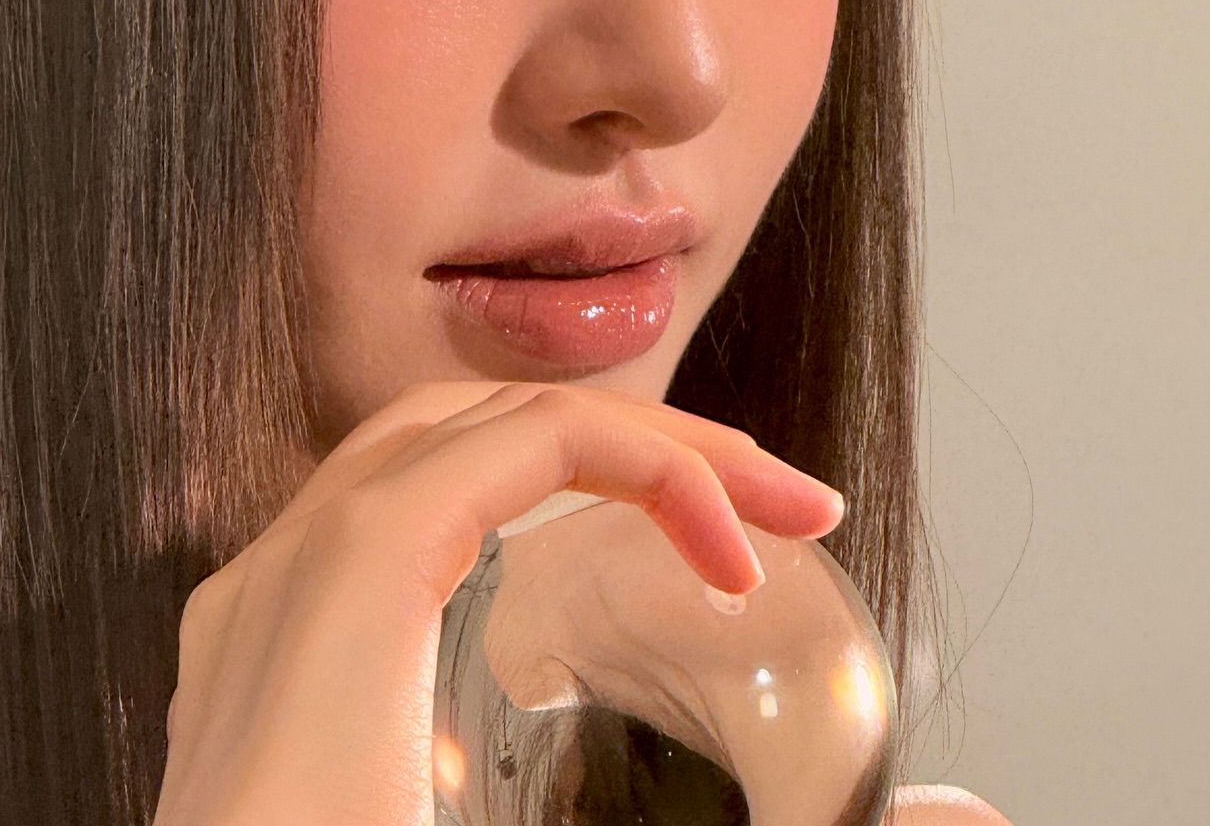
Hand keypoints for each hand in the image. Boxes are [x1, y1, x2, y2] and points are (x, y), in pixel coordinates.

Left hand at [152, 379, 843, 825]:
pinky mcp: (235, 679)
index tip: (778, 540)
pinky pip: (355, 524)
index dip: (682, 462)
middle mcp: (276, 581)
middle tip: (767, 504)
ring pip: (407, 456)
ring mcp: (242, 624)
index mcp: (344, 596)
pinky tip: (529, 571)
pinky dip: (471, 505)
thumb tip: (974, 822)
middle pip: (478, 424)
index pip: (534, 437)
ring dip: (556, 461)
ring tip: (676, 511)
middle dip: (642, 445)